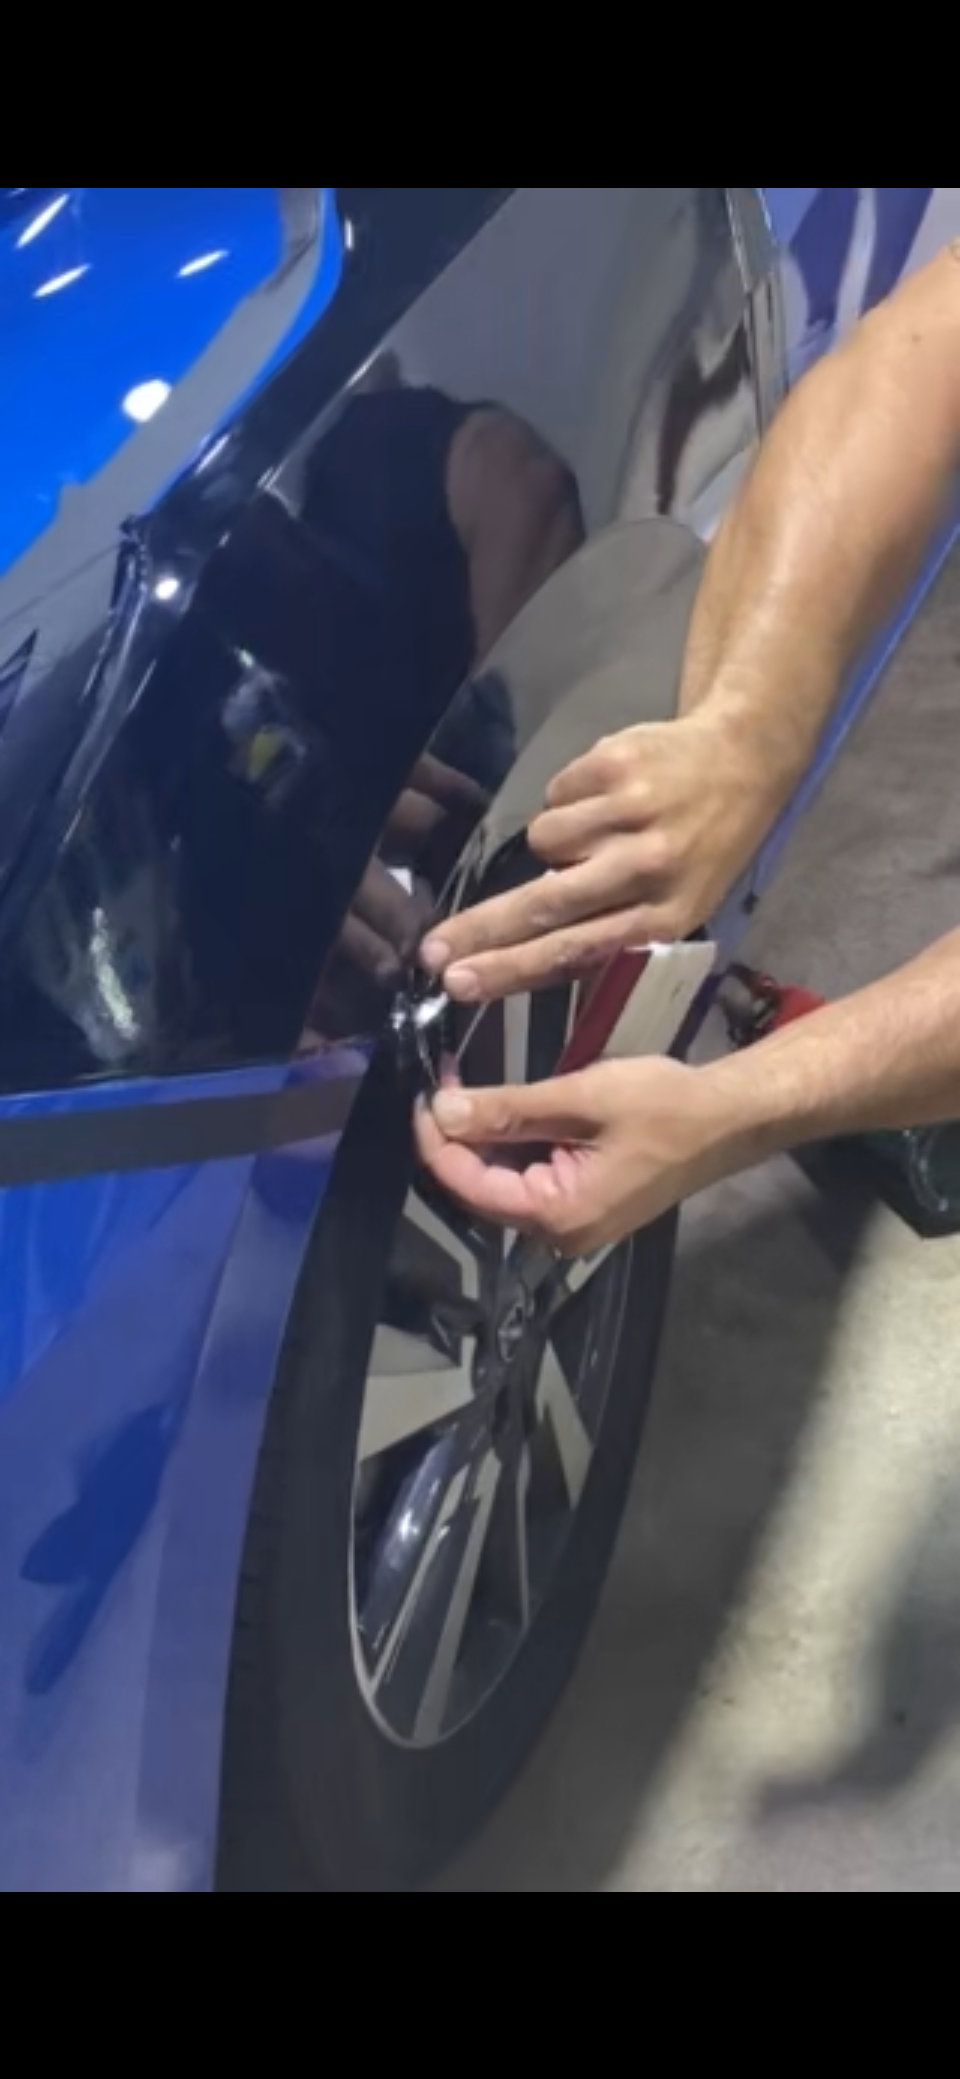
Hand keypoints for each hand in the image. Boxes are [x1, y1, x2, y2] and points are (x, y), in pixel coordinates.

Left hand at [415, 1058, 740, 1254]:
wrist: (729, 1121)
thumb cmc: (665, 1107)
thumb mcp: (582, 1098)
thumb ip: (509, 1108)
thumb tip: (443, 1110)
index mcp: (557, 1214)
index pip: (468, 1184)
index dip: (436, 1140)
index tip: (424, 1092)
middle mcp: (557, 1232)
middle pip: (480, 1188)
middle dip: (456, 1136)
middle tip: (443, 1080)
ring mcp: (571, 1223)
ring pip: (503, 1182)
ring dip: (482, 1137)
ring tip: (464, 1086)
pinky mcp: (582, 1204)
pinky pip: (529, 1178)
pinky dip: (512, 1143)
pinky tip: (503, 1107)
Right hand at [421, 711, 773, 1002]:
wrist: (742, 758)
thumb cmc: (703, 844)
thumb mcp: (677, 902)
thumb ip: (611, 924)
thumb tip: (522, 950)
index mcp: (665, 916)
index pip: (573, 951)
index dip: (509, 969)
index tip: (458, 984)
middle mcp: (649, 868)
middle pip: (544, 906)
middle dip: (482, 931)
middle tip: (434, 953)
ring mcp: (631, 812)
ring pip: (543, 839)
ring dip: (554, 840)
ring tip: (597, 833)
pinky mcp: (614, 765)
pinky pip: (554, 794)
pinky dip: (568, 799)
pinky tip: (606, 797)